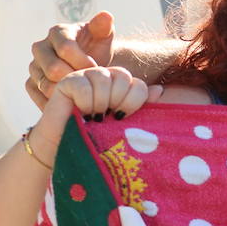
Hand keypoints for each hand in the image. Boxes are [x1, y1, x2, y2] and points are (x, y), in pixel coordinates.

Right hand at [25, 66, 162, 163]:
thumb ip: (143, 108)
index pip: (138, 85)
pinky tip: (81, 113)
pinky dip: (85, 103)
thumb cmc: (97, 138)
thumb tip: (160, 89)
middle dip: (117, 101)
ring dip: (100, 104)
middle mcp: (106, 77)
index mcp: (122, 86)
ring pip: (104, 79)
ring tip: (93, 117)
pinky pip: (84, 86)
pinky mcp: (68, 81)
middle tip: (105, 117)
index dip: (133, 103)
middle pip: (123, 77)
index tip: (121, 118)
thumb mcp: (124, 125)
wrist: (67, 149)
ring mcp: (86, 76)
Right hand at [26, 10, 114, 109]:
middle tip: (90, 86)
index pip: (66, 49)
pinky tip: (72, 105)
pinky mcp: (31, 83)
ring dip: (66, 93)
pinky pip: (38, 96)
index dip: (84, 62)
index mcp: (57, 32)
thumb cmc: (96, 48)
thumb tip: (106, 16)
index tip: (97, 70)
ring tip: (84, 95)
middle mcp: (40, 47)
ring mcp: (34, 66)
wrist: (88, 65)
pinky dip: (56, 103)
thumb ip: (104, 26)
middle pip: (53, 69)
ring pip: (45, 85)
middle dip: (75, 79)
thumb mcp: (104, 36)